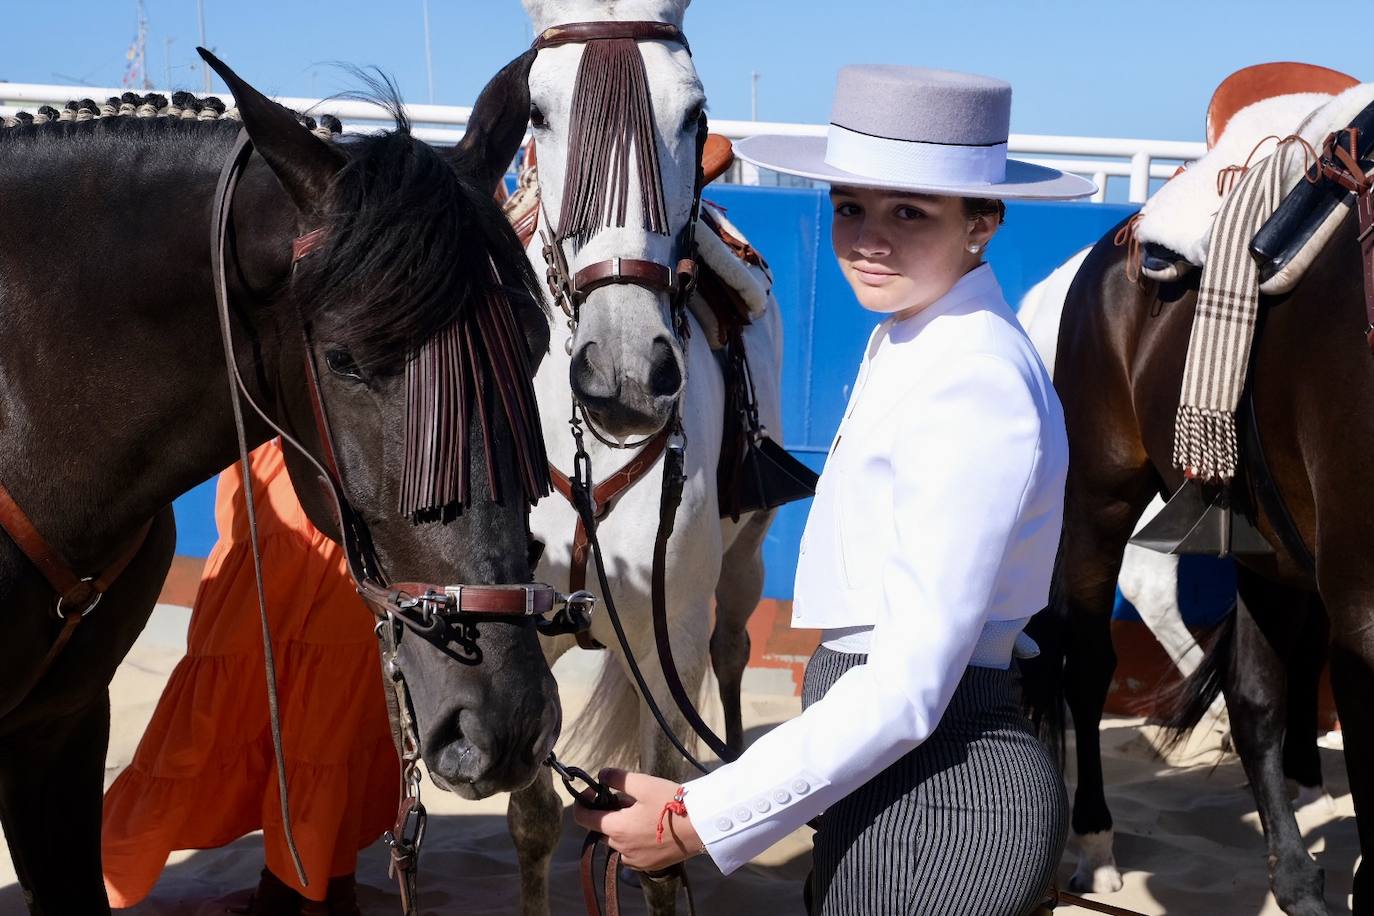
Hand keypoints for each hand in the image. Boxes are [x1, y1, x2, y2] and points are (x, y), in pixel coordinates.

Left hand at [571, 768, 705, 871]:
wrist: (700, 828)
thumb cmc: (671, 803)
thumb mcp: (644, 784)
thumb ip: (618, 778)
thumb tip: (601, 775)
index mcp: (616, 828)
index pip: (583, 818)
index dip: (583, 802)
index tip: (593, 790)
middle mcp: (620, 848)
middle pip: (603, 828)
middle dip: (608, 813)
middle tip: (627, 798)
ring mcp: (634, 860)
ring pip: (617, 841)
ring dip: (621, 828)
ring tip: (641, 813)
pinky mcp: (647, 866)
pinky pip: (630, 853)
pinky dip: (633, 841)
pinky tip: (649, 829)